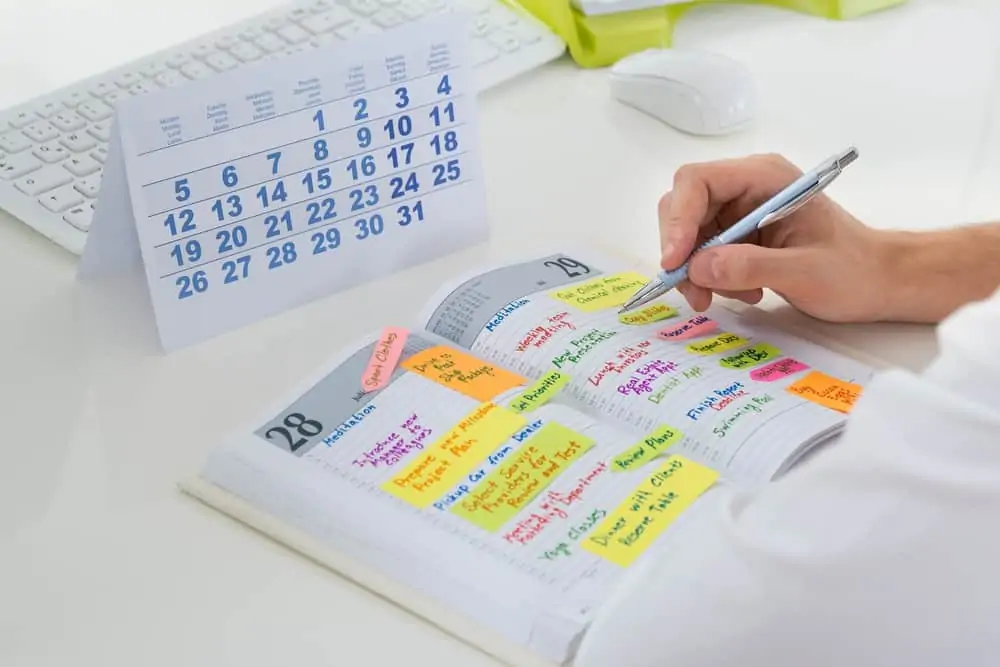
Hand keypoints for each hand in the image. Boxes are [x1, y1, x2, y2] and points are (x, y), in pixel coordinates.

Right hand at [658, 153, 891, 322]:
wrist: (877, 281)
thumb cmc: (854, 270)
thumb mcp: (804, 271)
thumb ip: (751, 266)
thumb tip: (698, 267)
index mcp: (763, 178)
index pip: (697, 182)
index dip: (677, 220)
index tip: (674, 263)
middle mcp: (745, 187)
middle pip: (683, 207)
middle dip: (683, 251)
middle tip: (696, 292)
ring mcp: (739, 211)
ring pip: (689, 234)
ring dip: (698, 271)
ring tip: (737, 296)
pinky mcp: (738, 234)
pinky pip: (703, 253)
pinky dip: (711, 278)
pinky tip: (743, 292)